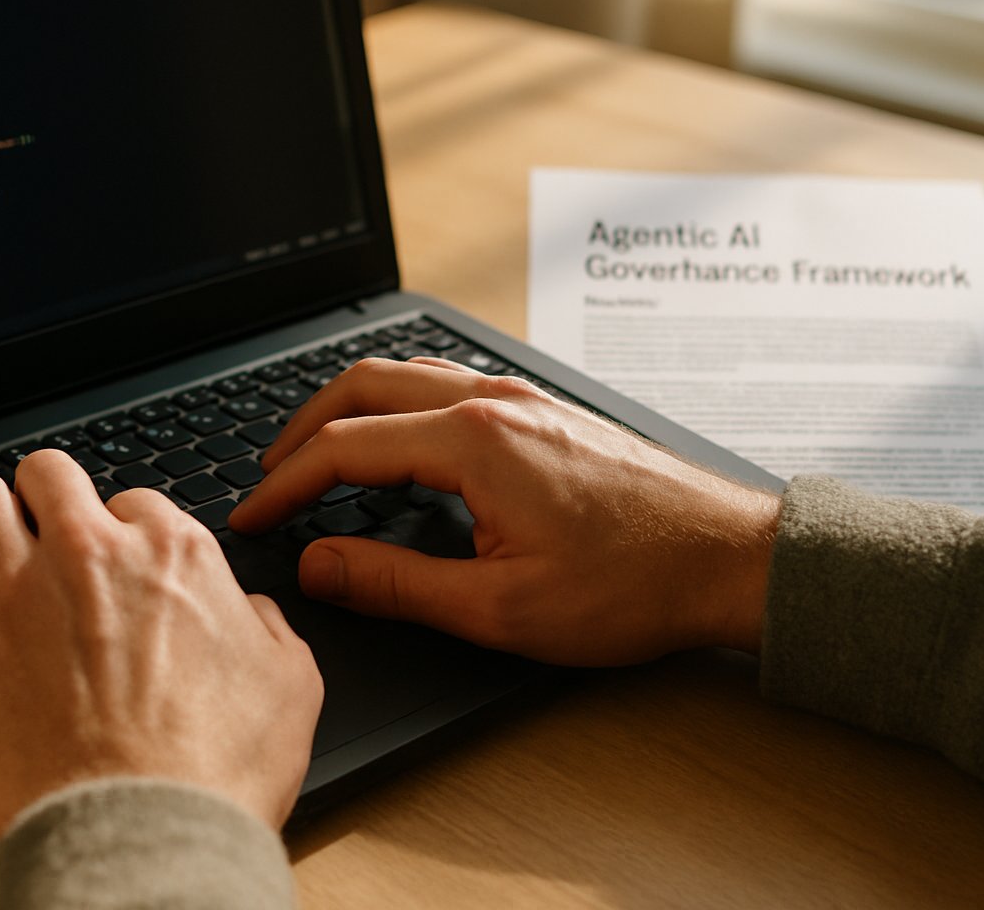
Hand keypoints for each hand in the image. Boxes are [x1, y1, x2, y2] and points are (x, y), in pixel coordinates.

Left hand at [0, 450, 323, 837]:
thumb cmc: (217, 772)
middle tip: (40, 543)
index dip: (121, 535)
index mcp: (171, 553)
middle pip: (46, 474)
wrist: (145, 834)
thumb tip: (250, 612)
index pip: (132, 501)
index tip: (114, 568)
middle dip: (43, 501)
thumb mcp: (290, 685)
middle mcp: (89, 553)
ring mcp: (16, 591)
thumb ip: (269, 628)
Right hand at [228, 358, 780, 665]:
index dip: (285, 484)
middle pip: (363, 385)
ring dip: (349, 410)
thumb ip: (396, 583)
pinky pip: (444, 385)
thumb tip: (319, 564)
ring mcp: (521, 399)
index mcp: (473, 441)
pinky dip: (395, 407)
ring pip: (405, 376)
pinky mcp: (542, 411)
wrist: (730, 558)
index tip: (253, 517)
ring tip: (318, 457)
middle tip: (270, 477)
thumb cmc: (634, 584)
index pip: (345, 447)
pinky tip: (397, 446)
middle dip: (302, 428)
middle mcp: (492, 402)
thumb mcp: (502, 607)